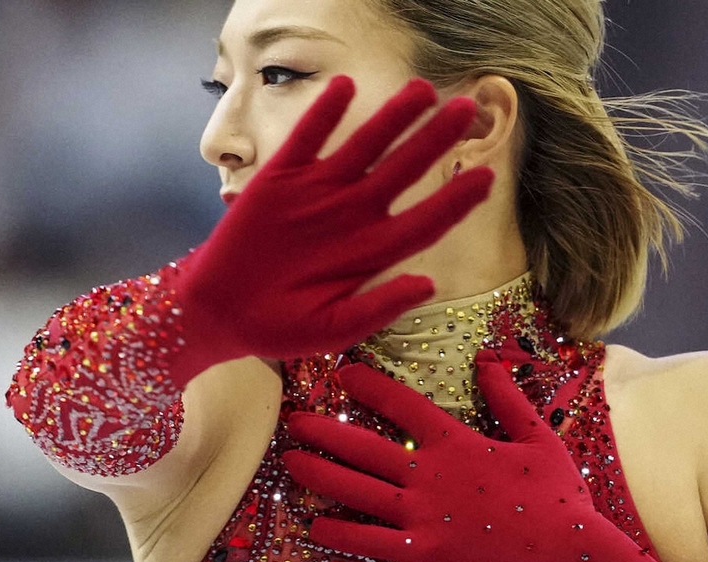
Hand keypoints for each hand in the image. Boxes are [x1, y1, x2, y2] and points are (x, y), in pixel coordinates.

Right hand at [172, 76, 493, 384]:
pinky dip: (323, 115)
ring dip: (391, 118)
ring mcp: (317, 192)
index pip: (423, 221)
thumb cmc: (280, 327)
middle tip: (466, 109)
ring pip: (362, 146)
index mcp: (371, 251)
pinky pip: (306, 140)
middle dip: (433, 140)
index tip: (486, 178)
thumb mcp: (331, 329)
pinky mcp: (280, 178)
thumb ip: (378, 307)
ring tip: (421, 89)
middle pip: (402, 171)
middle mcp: (352, 214)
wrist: (222, 312)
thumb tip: (428, 285)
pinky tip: (343, 87)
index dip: (454, 200)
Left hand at [284, 353, 707, 561]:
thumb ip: (507, 397)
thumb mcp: (536, 435)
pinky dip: (341, 533)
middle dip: (324, 431)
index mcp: (453, 442)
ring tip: (290, 461)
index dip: (369, 386)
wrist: (566, 554)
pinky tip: (314, 525)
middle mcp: (427, 474)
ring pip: (357, 489)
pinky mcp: (422, 551)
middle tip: (294, 420)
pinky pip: (371, 541)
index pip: (402, 404)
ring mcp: (420, 514)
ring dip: (320, 473)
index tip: (344, 374)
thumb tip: (486, 359)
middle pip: (363, 446)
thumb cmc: (556, 494)